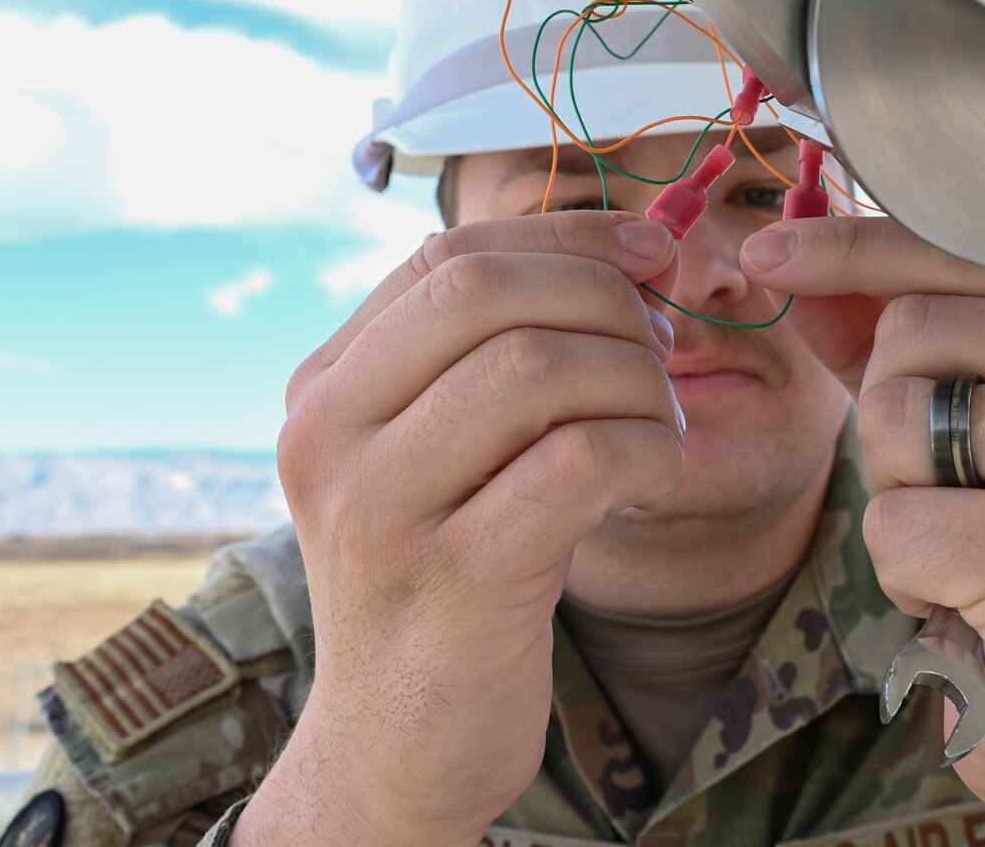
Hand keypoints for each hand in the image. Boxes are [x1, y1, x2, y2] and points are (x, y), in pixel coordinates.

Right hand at [235, 212, 683, 846]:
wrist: (397, 747)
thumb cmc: (448, 576)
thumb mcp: (440, 451)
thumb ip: (496, 352)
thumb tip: (634, 247)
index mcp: (324, 386)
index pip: (448, 255)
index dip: (567, 236)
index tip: (650, 253)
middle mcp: (330, 435)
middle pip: (485, 291)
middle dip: (603, 298)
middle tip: (660, 345)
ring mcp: (381, 510)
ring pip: (538, 366)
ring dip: (635, 380)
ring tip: (655, 423)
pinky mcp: (453, 582)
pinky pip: (581, 461)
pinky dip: (648, 450)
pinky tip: (652, 481)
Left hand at [744, 218, 984, 846]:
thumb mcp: (963, 427)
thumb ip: (889, 335)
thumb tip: (791, 255)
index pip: (965, 245)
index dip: (856, 247)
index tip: (770, 249)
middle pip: (917, 327)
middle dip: (890, 416)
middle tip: (957, 493)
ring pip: (897, 416)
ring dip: (900, 494)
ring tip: (975, 542)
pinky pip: (898, 521)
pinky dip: (907, 571)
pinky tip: (971, 598)